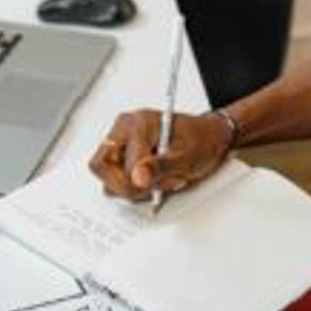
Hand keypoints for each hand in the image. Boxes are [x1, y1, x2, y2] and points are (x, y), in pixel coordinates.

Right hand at [88, 109, 232, 200]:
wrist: (209, 137)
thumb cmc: (201, 141)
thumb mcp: (187, 156)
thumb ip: (161, 167)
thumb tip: (138, 177)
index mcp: (138, 123)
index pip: (124, 164)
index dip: (141, 182)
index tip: (161, 184)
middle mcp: (124, 128)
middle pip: (101, 167)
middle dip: (127, 186)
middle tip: (154, 187)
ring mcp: (120, 141)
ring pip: (106, 176)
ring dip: (130, 187)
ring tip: (158, 181)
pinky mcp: (122, 154)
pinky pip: (113, 179)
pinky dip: (132, 186)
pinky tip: (152, 180)